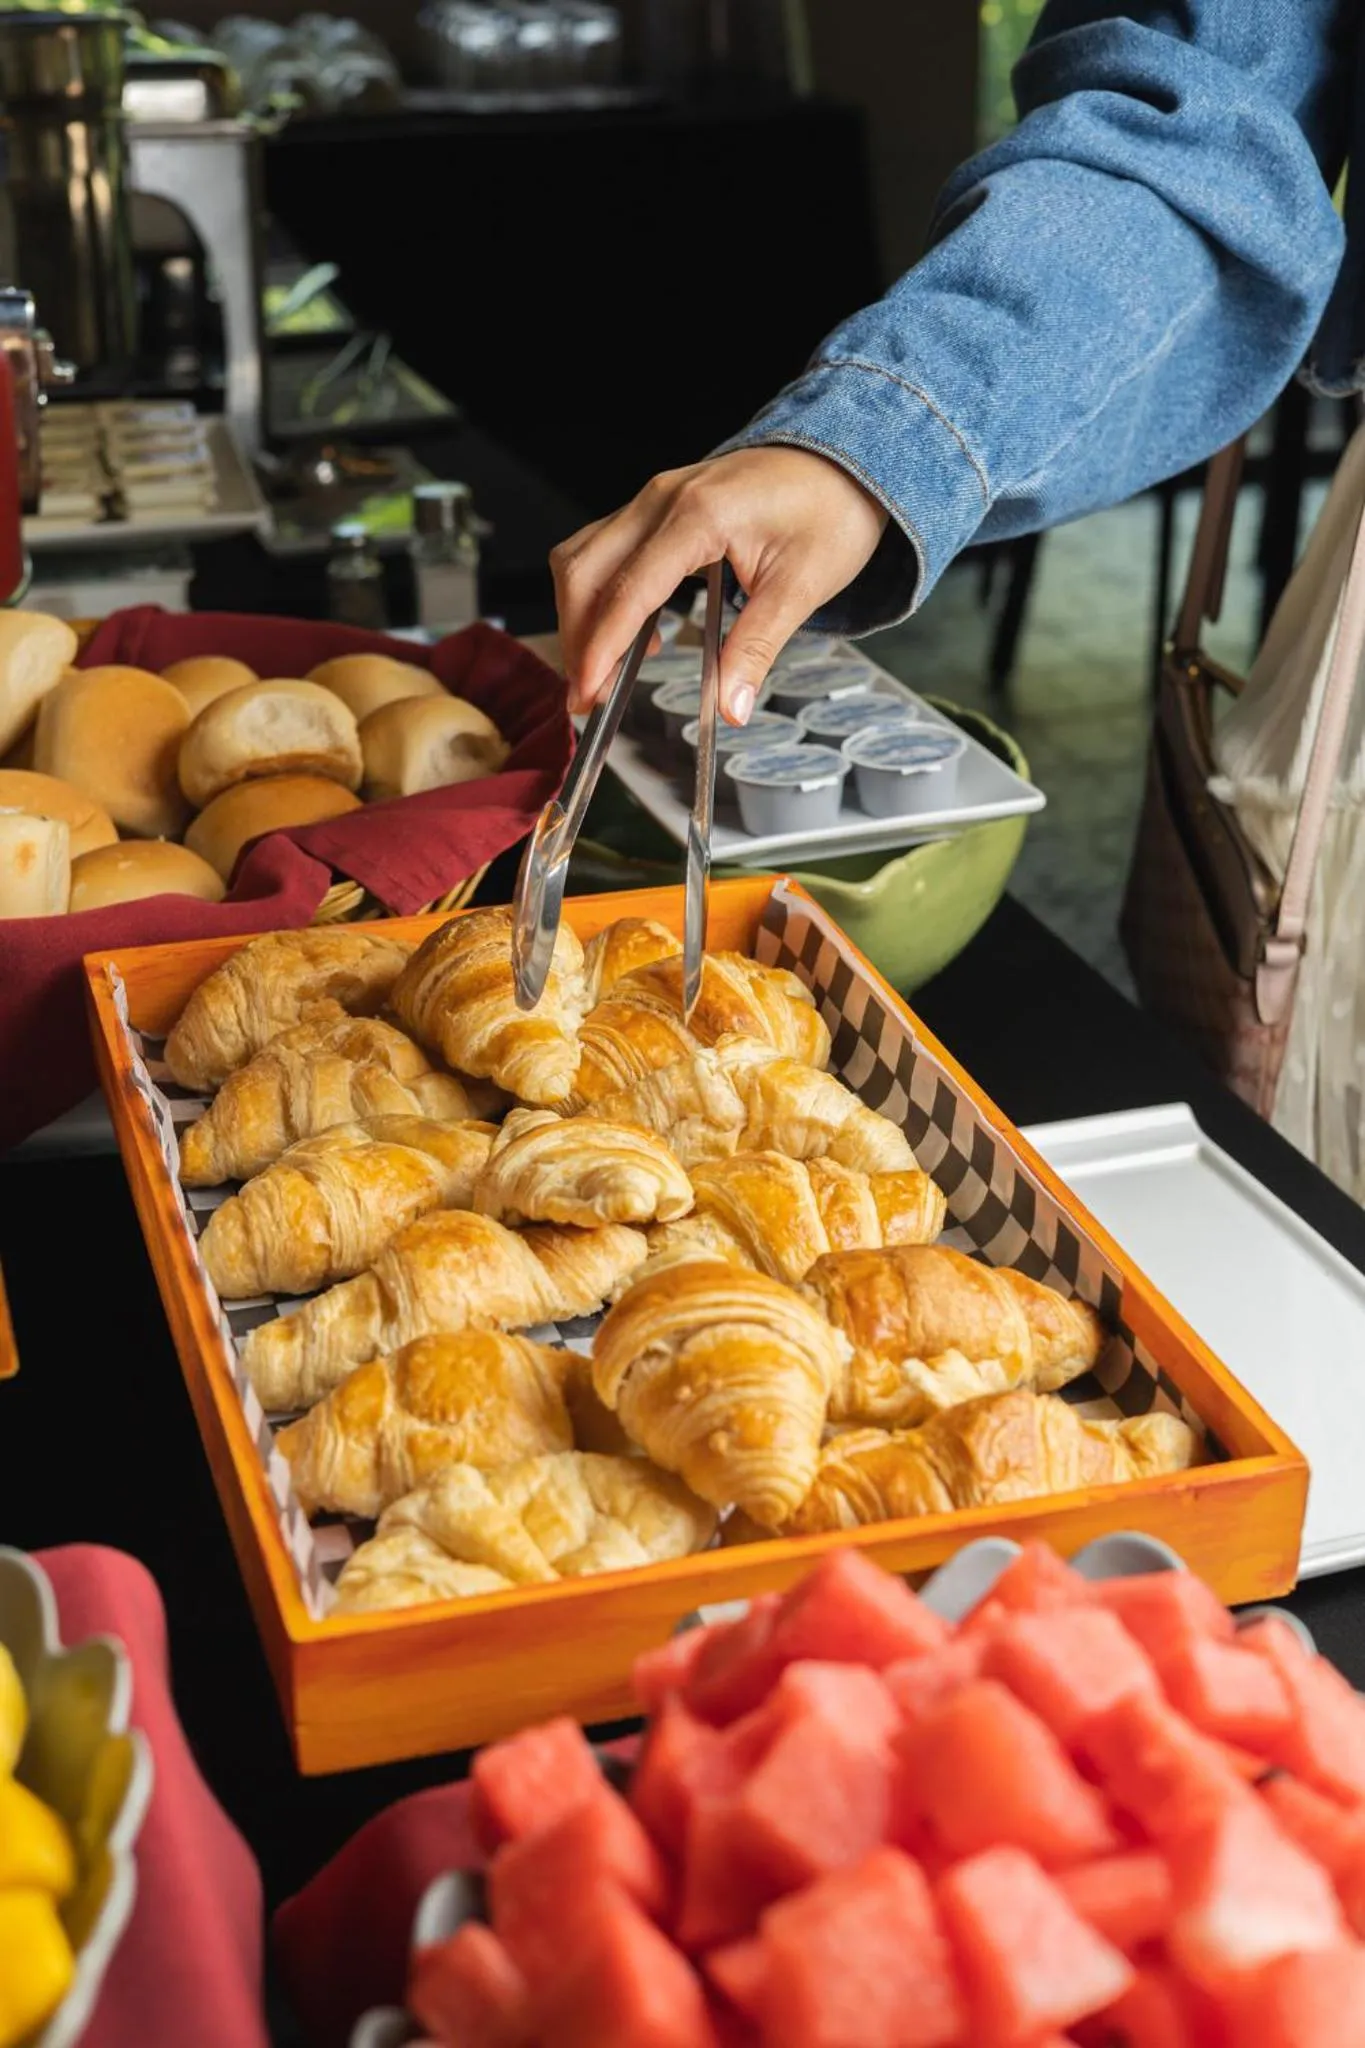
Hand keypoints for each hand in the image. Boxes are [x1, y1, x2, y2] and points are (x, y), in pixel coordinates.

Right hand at [551, 447, 888, 722]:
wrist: (844, 461)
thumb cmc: (829, 511)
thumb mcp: (801, 588)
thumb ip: (756, 648)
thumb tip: (731, 707)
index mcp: (698, 515)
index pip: (628, 591)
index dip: (600, 649)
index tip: (588, 693)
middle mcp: (662, 499)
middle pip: (583, 571)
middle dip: (576, 638)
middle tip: (586, 696)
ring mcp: (653, 498)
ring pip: (582, 557)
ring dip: (579, 616)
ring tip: (598, 672)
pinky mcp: (656, 506)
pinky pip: (602, 548)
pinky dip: (598, 594)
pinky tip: (626, 634)